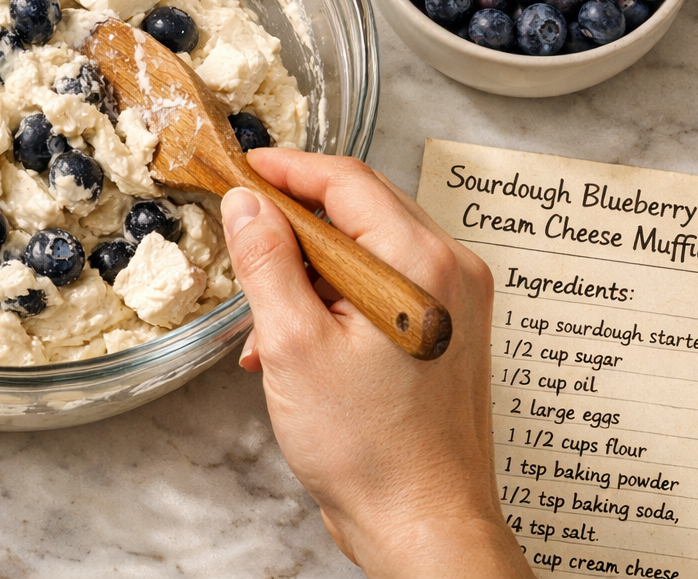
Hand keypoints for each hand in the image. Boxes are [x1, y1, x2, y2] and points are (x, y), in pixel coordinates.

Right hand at [222, 149, 528, 578]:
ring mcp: (455, 304)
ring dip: (309, 274)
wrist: (424, 527)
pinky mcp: (446, 333)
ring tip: (266, 324)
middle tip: (243, 238)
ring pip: (366, 252)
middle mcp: (450, 272)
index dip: (286, 170)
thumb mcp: (294, 345)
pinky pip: (383, 289)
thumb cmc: (372, 452)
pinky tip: (297, 345)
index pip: (346, 180)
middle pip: (359, 210)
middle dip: (293, 227)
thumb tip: (247, 204)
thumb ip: (267, 262)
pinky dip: (335, 303)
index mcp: (420, 263)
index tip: (242, 172)